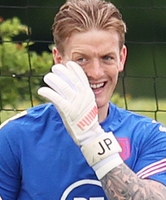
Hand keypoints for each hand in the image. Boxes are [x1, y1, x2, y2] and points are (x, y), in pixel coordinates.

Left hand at [37, 61, 121, 177]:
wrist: (90, 136)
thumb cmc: (88, 121)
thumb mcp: (89, 105)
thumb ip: (82, 96)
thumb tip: (73, 87)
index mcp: (89, 94)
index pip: (82, 77)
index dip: (74, 69)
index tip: (68, 63)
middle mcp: (83, 97)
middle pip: (70, 79)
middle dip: (61, 71)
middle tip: (55, 68)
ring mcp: (75, 103)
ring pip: (61, 86)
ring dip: (52, 80)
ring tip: (48, 78)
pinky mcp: (67, 110)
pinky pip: (55, 98)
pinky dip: (47, 92)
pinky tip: (42, 90)